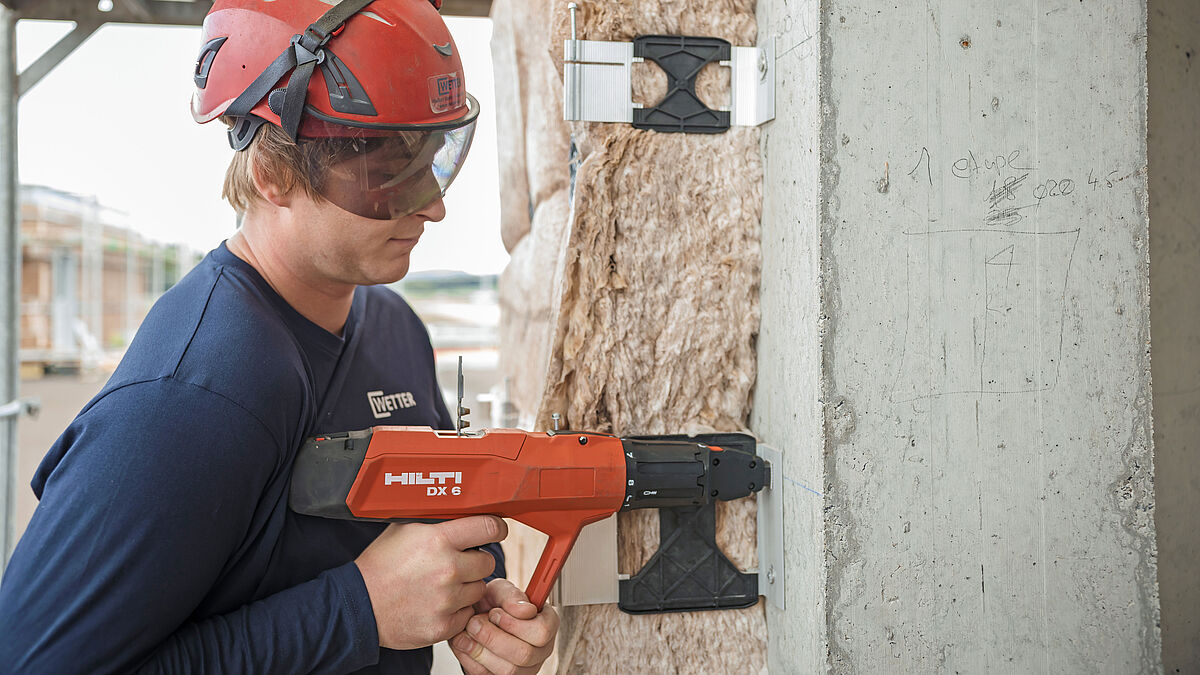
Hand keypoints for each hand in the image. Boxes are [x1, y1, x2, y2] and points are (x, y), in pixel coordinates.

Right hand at [354, 516, 506, 649]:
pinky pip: (467, 613)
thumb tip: (461, 510)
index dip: (496, 528)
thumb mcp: (403, 529)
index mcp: (438, 540)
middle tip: (457, 563)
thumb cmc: (379, 567)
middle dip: (476, 560)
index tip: (496, 530)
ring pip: (479, 588)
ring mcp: (446, 600)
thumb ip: (436, 520)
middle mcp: (447, 569)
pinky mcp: (443, 625)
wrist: (357, 605)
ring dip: (467, 586)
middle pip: (488, 561)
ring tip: (442, 585)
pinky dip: (457, 610)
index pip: (489, 527)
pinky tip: (437, 603)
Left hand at [449, 578, 559, 674]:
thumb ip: (511, 596)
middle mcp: (541, 649)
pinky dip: (471, 660)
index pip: (542, 631)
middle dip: (493, 638)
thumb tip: (525, 610)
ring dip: (480, 650)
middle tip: (474, 622)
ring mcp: (526, 668)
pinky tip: (465, 644)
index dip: (515, 624)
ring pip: (508, 670)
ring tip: (468, 632)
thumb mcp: (500, 590)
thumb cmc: (493, 604)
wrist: (475, 618)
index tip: (494, 612)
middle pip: (525, 654)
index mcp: (547, 623)